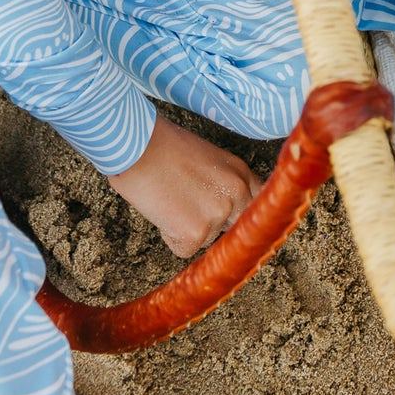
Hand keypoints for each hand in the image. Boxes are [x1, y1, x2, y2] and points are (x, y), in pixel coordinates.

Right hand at [108, 114, 261, 257]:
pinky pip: (185, 249)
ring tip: (171, 200)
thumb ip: (222, 182)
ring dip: (189, 229)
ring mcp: (219, 214)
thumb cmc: (163, 146)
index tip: (232, 218)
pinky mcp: (196, 233)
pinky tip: (162, 211)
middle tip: (190, 208)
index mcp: (240, 171)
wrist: (137, 146)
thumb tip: (223, 207)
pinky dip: (171, 237)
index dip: (241, 212)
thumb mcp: (207, 158)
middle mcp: (236, 193)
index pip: (258, 202)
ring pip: (207, 239)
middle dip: (216, 224)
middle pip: (236, 226)